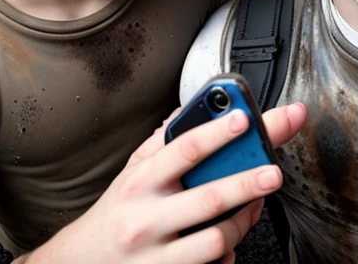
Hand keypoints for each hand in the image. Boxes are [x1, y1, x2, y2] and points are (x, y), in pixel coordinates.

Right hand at [20, 101, 306, 263]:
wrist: (83, 261)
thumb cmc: (117, 211)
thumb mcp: (132, 170)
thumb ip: (162, 141)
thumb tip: (193, 109)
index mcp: (142, 180)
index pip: (184, 149)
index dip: (217, 132)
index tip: (244, 118)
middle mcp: (147, 217)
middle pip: (208, 198)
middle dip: (246, 183)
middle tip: (273, 172)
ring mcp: (157, 254)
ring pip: (216, 239)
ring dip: (244, 221)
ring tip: (254, 206)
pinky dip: (227, 254)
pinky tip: (228, 242)